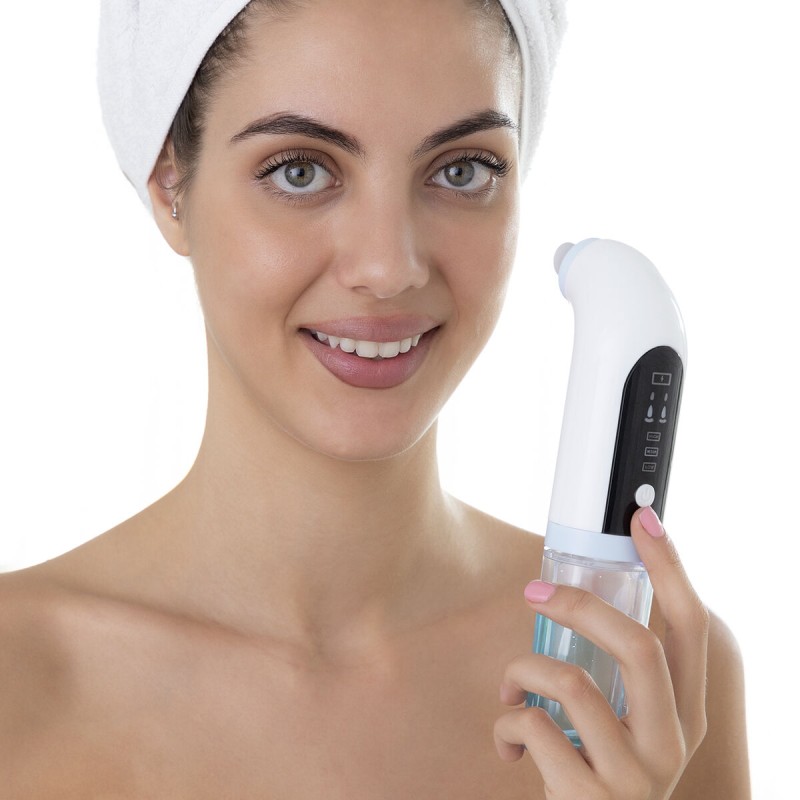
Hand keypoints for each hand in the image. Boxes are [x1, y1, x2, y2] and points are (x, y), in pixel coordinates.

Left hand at [494, 507, 708, 798]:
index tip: (642, 519)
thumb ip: (614, 674)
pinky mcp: (589, 799)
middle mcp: (671, 742)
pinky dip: (506, 723)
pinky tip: (510, 741)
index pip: (691, 627)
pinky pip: (532, 727)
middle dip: (577, 606)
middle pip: (636, 646)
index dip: (669, 568)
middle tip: (533, 592)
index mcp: (684, 712)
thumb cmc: (598, 768)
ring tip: (510, 690)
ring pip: (570, 683)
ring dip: (521, 671)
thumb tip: (574, 597)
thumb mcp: (624, 723)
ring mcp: (634, 775)